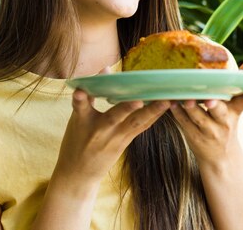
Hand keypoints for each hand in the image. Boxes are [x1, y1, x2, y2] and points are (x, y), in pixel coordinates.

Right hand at [53, 67, 169, 188]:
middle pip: (114, 117)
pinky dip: (153, 116)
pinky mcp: (126, 142)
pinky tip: (166, 107)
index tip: (80, 91)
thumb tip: (106, 69)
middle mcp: (100, 130)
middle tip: (139, 99)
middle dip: (127, 108)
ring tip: (166, 100)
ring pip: (135, 123)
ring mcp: (115, 138)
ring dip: (152, 112)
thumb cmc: (76, 140)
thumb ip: (91, 93)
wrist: (79, 173)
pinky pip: (142, 127)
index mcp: (82, 121)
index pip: (80, 107)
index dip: (81, 99)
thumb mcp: (77, 118)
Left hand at [169, 60, 242, 166]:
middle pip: (220, 112)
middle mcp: (224, 122)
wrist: (221, 158)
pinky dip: (178, 114)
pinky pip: (185, 124)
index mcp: (235, 111)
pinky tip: (172, 104)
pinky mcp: (195, 137)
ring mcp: (209, 131)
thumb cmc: (226, 124)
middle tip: (210, 99)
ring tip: (186, 99)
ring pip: (199, 118)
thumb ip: (240, 86)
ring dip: (192, 108)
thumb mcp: (236, 108)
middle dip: (215, 105)